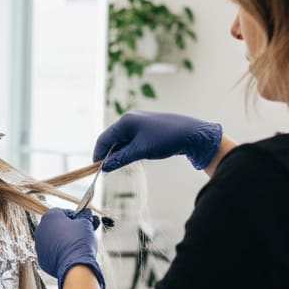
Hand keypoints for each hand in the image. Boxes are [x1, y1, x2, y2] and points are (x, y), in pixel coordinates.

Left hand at [34, 208, 104, 288]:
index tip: (84, 221)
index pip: (64, 212)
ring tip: (78, 246)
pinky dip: (60, 253)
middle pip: (57, 226)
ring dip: (64, 241)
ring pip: (54, 240)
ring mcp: (39, 246)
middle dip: (70, 229)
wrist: (74, 267)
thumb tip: (86, 214)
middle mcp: (40, 230)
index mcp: (49, 217)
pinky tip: (70, 255)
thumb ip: (84, 216)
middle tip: (82, 233)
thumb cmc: (79, 242)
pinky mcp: (42, 259)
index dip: (76, 216)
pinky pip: (52, 253)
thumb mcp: (86, 224)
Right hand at [94, 111, 222, 170]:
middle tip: (107, 169)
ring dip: (119, 152)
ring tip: (120, 166)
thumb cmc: (165, 139)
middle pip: (112, 138)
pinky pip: (131, 139)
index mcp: (125, 121)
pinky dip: (128, 149)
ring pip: (122, 140)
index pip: (104, 138)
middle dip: (108, 154)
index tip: (96, 168)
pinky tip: (132, 158)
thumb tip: (105, 167)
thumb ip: (120, 159)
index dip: (98, 153)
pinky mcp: (147, 128)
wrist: (192, 134)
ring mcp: (139, 122)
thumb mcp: (140, 151)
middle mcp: (130, 119)